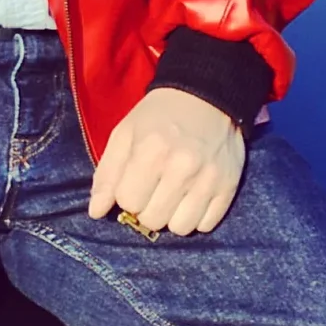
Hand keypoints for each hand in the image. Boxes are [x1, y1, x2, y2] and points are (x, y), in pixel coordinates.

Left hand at [88, 87, 246, 237]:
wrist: (206, 97)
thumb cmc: (157, 117)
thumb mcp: (124, 135)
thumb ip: (107, 175)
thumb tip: (96, 212)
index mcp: (151, 152)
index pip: (129, 202)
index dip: (126, 196)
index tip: (132, 184)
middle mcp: (182, 168)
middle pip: (153, 220)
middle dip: (146, 209)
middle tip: (152, 190)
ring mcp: (209, 179)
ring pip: (180, 228)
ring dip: (171, 218)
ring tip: (171, 197)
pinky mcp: (229, 186)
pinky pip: (206, 225)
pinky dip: (195, 218)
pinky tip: (190, 198)